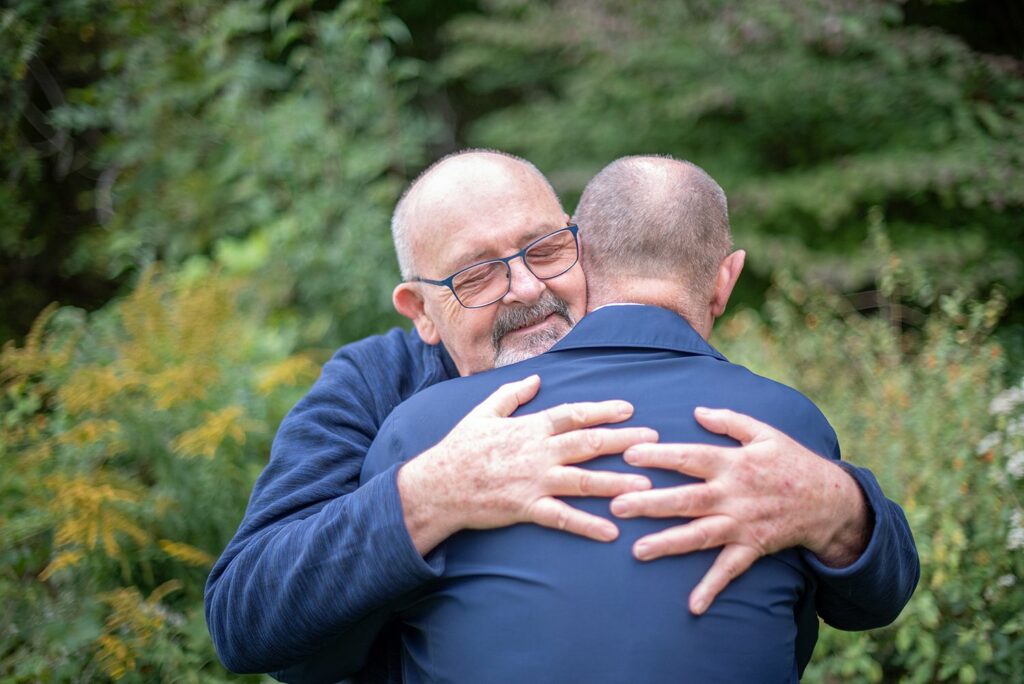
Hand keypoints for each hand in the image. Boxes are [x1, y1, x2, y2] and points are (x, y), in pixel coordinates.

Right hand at [398, 374, 658, 554]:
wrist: (437, 485)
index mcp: (530, 427)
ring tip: (646, 486)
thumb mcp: (484, 411)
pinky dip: (587, 525)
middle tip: (654, 440)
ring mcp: (534, 481)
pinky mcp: (526, 508)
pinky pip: (563, 518)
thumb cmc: (460, 447)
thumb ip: (513, 394)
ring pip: (583, 481)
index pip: (573, 414)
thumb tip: (536, 378)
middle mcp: (538, 452)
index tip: (629, 409)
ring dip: (616, 483)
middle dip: (623, 441)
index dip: (602, 411)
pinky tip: (611, 532)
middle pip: (588, 443)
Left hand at [610, 407, 869, 614]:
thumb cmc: (791, 461)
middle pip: (687, 499)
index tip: (629, 455)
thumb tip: (696, 411)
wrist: (829, 501)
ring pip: (701, 535)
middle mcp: (734, 495)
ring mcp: (742, 523)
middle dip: (651, 503)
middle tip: (617, 506)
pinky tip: (693, 605)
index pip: (690, 457)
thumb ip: (730, 420)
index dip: (660, 456)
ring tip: (638, 551)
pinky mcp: (753, 547)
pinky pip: (730, 570)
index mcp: (734, 463)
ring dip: (669, 544)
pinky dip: (712, 587)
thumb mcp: (765, 433)